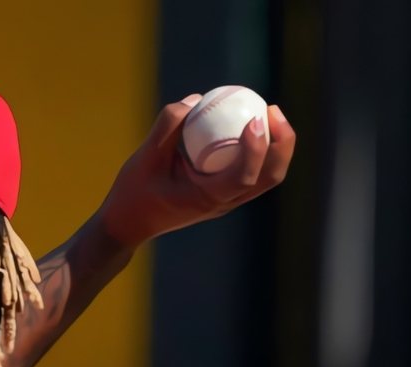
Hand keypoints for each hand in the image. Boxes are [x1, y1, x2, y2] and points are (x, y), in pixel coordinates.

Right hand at [98, 94, 295, 247]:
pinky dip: (260, 150)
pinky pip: (253, 172)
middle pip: (271, 177)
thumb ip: (168, 126)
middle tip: (271, 109)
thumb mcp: (144, 156)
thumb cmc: (134, 192)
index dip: (257, 148)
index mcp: (207, 198)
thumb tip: (196, 99)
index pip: (245, 176)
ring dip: (276, 146)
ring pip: (267, 177)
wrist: (129, 223)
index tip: (254, 118)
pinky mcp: (225, 195)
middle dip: (282, 143)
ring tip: (268, 114)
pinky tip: (249, 124)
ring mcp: (228, 201)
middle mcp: (224, 203)